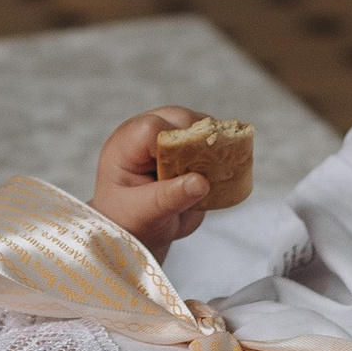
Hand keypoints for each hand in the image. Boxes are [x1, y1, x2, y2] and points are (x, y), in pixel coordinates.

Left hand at [92, 106, 216, 257]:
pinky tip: (225, 171)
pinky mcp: (187, 148)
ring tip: (220, 170)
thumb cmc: (128, 220)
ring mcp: (169, 138)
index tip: (191, 167)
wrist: (136, 232)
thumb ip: (169, 198)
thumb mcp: (142, 214)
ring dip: (213, 145)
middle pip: (180, 118)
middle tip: (211, 169)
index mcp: (126, 145)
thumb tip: (201, 182)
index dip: (175, 142)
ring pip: (199, 125)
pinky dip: (220, 154)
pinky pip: (209, 141)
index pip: (152, 128)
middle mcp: (147, 135)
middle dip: (199, 140)